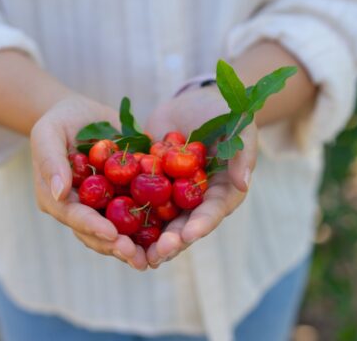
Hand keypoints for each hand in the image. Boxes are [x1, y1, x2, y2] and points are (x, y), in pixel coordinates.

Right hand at [31, 95, 148, 269]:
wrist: (84, 115)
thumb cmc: (61, 119)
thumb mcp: (49, 132)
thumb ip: (51, 160)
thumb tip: (58, 192)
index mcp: (57, 198)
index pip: (73, 216)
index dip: (92, 226)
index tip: (112, 233)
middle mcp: (80, 209)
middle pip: (96, 234)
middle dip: (116, 246)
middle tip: (137, 256)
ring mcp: (102, 207)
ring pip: (117, 234)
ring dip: (136, 247)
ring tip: (155, 256)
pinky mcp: (124, 199)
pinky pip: (137, 216)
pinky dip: (152, 228)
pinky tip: (170, 236)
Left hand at [145, 87, 257, 267]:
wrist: (192, 101)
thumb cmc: (223, 111)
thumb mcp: (239, 125)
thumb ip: (243, 152)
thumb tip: (244, 182)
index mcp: (222, 191)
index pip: (213, 212)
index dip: (202, 224)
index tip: (188, 234)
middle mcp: (197, 199)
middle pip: (185, 225)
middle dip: (172, 241)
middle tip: (157, 254)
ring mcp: (173, 194)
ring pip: (161, 221)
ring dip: (149, 239)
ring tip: (134, 253)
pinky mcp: (152, 185)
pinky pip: (139, 201)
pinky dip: (127, 215)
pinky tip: (112, 227)